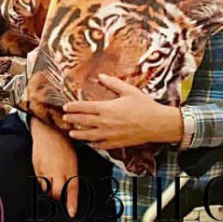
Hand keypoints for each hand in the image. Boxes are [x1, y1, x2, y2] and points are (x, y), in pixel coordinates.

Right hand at [31, 119, 79, 216]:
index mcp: (70, 167)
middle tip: (61, 196)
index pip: (72, 189)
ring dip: (50, 191)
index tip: (72, 213)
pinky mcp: (36, 165)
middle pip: (57, 192)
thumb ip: (72, 175)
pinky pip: (38, 180)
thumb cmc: (64, 144)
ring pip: (47, 188)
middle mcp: (58, 169)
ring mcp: (45, 167)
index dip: (72, 203)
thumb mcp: (73, 159)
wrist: (48, 129)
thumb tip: (71, 191)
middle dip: (59, 198)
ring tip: (52, 185)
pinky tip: (45, 177)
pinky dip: (42, 183)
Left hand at [63, 74, 183, 149]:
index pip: (83, 107)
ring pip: (89, 135)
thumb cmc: (144, 106)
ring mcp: (110, 134)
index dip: (73, 107)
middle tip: (65, 118)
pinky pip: (101, 145)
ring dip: (79, 134)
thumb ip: (113, 83)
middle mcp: (105, 122)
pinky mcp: (116, 143)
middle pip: (83, 121)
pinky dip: (93, 144)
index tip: (65, 107)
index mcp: (106, 108)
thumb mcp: (129, 90)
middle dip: (72, 119)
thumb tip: (101, 76)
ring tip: (72, 133)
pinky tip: (90, 143)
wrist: (158, 124)